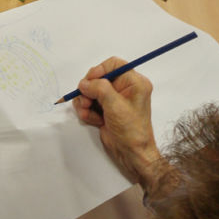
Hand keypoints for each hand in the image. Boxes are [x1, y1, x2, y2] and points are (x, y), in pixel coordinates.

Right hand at [73, 57, 163, 193]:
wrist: (131, 154)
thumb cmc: (131, 130)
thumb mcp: (116, 106)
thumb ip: (100, 89)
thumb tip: (84, 83)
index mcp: (134, 82)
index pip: (114, 64)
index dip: (99, 70)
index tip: (90, 82)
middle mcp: (123, 88)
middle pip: (97, 78)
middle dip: (88, 91)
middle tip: (87, 103)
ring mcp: (112, 99)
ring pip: (89, 91)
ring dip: (85, 103)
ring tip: (89, 114)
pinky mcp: (103, 109)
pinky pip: (87, 103)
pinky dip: (86, 111)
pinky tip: (93, 120)